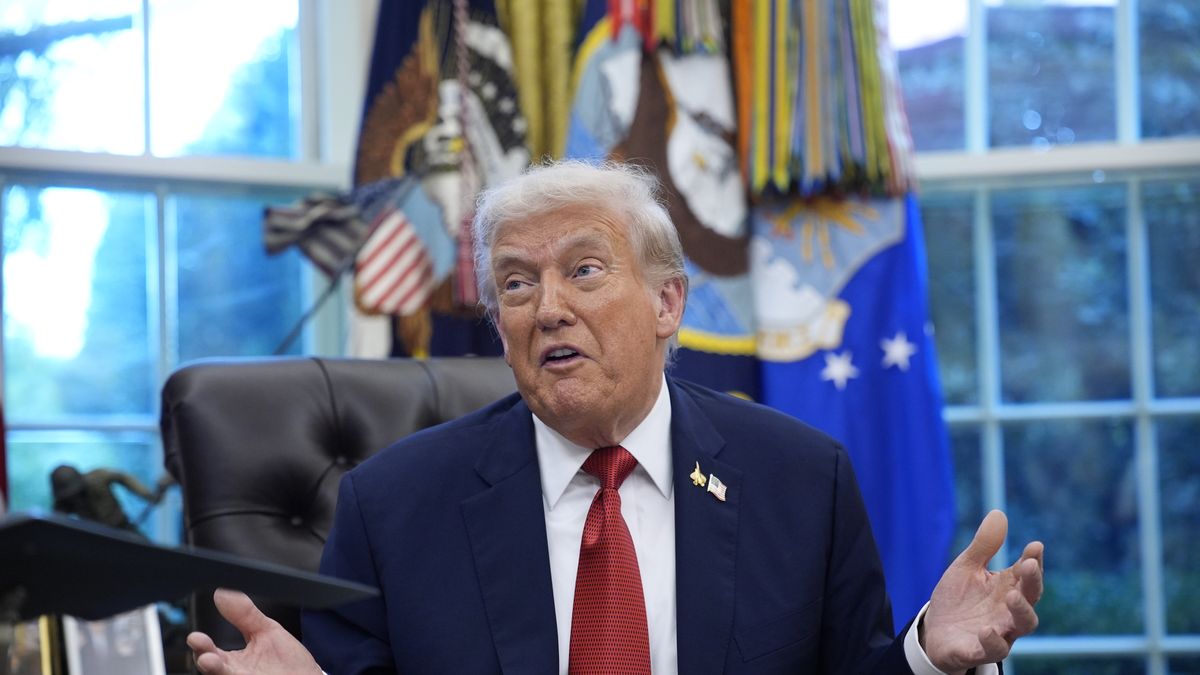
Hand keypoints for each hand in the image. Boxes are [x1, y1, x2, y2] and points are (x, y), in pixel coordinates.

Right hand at [186, 589, 322, 674]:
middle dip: (205, 660)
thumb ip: (244, 614)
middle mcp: (236, 673)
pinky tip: (243, 672)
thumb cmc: (287, 661)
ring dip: (217, 670)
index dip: (202, 646)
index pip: (210, 652)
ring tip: (210, 661)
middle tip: (204, 654)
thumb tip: (222, 592)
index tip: (195, 637)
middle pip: (213, 669)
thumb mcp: (266, 631)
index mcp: (233, 660)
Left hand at [922, 510, 1043, 674]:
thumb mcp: (967, 568)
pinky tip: (986, 629)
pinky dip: (992, 641)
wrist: (934, 631)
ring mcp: (999, 632)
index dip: (1033, 560)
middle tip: (1028, 565)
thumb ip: (984, 545)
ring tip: (1011, 596)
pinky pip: (994, 650)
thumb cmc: (958, 598)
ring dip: (1021, 611)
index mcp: (1008, 588)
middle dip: (1033, 582)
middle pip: (1031, 598)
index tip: (1035, 546)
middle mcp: (1009, 611)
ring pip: (1022, 625)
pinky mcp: (979, 651)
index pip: (1027, 574)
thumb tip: (999, 512)